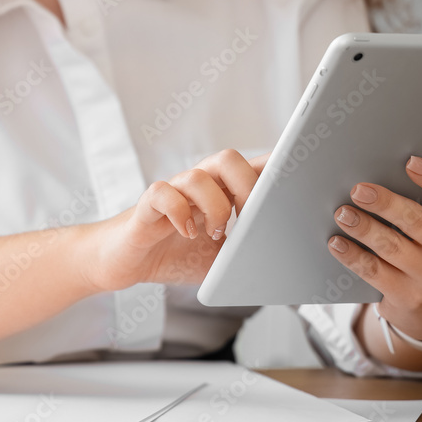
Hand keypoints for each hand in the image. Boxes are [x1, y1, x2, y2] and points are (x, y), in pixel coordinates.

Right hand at [86, 149, 268, 291]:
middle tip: (249, 219)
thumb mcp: (222, 259)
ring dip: (214, 206)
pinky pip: (162, 193)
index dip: (275, 168)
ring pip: (198, 175)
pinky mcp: (147, 207)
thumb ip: (247, 250)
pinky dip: (178, 212)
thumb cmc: (176, 254)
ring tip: (215, 233)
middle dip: (247, 188)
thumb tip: (285, 262)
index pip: (251, 166)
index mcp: (220, 192)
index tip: (295, 183)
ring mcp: (172, 193)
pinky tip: (185, 233)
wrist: (127, 262)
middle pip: (227, 158)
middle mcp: (198, 186)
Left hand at [328, 155, 421, 341]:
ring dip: (364, 228)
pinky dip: (352, 256)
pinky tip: (337, 242)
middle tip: (358, 190)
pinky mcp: (408, 296)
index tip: (410, 162)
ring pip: (392, 247)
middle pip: (416, 221)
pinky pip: (374, 271)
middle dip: (385, 203)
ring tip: (342, 213)